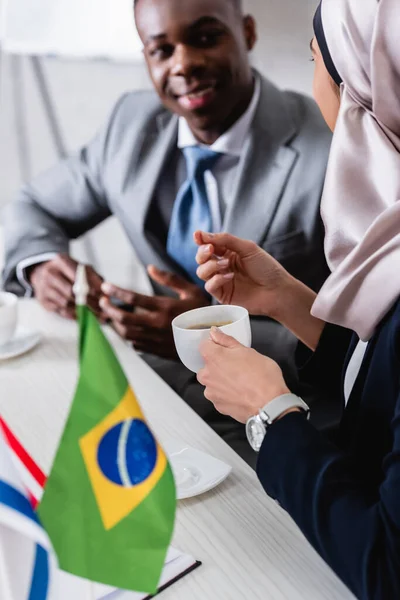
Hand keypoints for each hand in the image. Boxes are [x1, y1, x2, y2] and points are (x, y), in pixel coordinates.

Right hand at [30, 254, 103, 319]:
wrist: (42, 272)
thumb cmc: (66, 270)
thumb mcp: (79, 267)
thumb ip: (93, 276)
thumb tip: (104, 291)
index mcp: (60, 261)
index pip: (77, 277)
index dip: (91, 289)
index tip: (103, 298)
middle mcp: (50, 274)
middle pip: (71, 292)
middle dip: (89, 302)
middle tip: (102, 310)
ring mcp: (44, 288)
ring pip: (66, 303)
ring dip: (83, 311)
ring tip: (97, 316)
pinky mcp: (43, 301)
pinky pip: (60, 311)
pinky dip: (74, 315)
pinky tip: (85, 317)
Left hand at [99, 265, 208, 358]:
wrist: (214, 341)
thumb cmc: (204, 314)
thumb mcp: (192, 291)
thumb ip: (170, 279)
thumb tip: (150, 268)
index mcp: (165, 307)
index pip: (133, 298)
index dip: (115, 291)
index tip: (105, 287)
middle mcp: (158, 324)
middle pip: (124, 317)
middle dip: (109, 308)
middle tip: (103, 301)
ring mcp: (156, 339)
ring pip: (127, 332)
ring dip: (116, 323)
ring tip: (112, 315)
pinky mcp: (157, 350)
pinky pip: (135, 344)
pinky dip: (128, 336)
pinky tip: (127, 329)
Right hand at [195, 231, 324, 350]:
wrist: (277, 290)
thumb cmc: (266, 268)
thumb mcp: (247, 248)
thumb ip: (225, 240)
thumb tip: (202, 234)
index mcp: (228, 253)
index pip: (209, 244)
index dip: (201, 240)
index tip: (197, 236)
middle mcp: (223, 266)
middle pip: (201, 258)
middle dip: (202, 253)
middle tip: (210, 250)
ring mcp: (221, 281)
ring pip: (201, 272)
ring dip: (210, 266)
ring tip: (226, 264)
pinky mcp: (222, 295)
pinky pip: (209, 286)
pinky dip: (217, 279)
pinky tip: (230, 276)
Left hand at [197, 328, 290, 423]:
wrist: (270, 405)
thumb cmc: (262, 377)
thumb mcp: (247, 351)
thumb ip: (226, 341)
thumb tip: (215, 333)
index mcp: (213, 358)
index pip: (204, 346)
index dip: (215, 345)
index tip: (224, 348)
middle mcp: (207, 376)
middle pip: (207, 366)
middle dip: (219, 365)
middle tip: (238, 366)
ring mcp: (212, 393)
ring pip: (213, 382)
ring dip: (223, 381)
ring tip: (242, 382)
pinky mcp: (218, 406)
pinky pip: (219, 396)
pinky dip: (228, 394)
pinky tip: (242, 392)